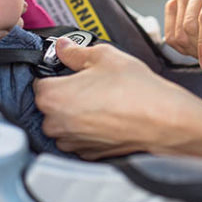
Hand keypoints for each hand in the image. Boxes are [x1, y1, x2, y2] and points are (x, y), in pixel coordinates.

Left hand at [34, 39, 201, 159]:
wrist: (163, 120)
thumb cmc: (134, 90)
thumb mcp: (103, 55)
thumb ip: (75, 50)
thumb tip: (63, 47)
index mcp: (52, 97)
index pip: (38, 81)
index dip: (54, 71)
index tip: (67, 68)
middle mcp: (56, 124)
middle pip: (49, 103)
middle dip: (65, 92)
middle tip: (89, 81)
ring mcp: (72, 142)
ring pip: (63, 122)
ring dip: (75, 111)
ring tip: (102, 97)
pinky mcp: (88, 154)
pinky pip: (79, 136)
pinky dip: (88, 126)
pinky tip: (108, 114)